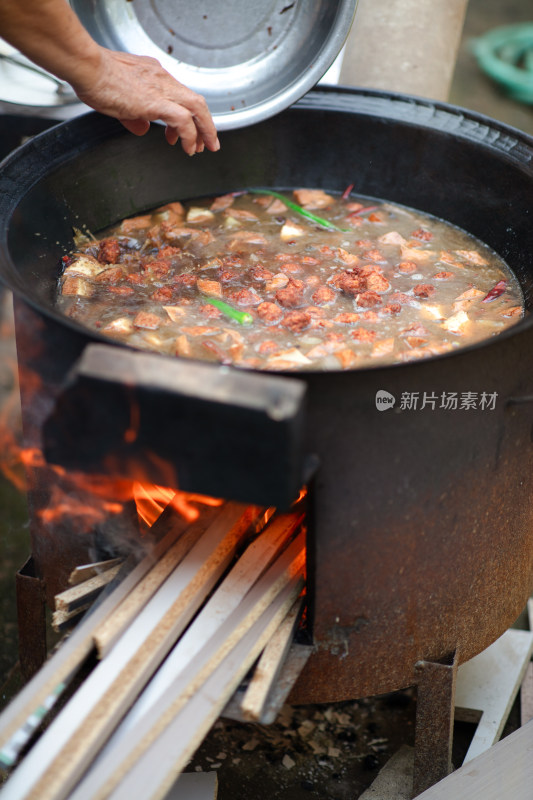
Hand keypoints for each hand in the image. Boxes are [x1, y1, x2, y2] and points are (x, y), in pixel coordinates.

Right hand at [74, 49, 219, 154]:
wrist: (85, 66)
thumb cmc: (93, 77)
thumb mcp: (118, 98)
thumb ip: (134, 116)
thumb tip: (143, 129)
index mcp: (153, 74)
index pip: (179, 95)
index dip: (186, 117)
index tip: (179, 134)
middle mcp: (161, 78)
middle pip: (195, 101)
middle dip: (206, 124)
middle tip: (209, 143)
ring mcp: (160, 88)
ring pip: (196, 107)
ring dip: (204, 130)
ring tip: (205, 148)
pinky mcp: (155, 101)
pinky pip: (182, 119)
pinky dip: (189, 135)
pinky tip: (187, 148)